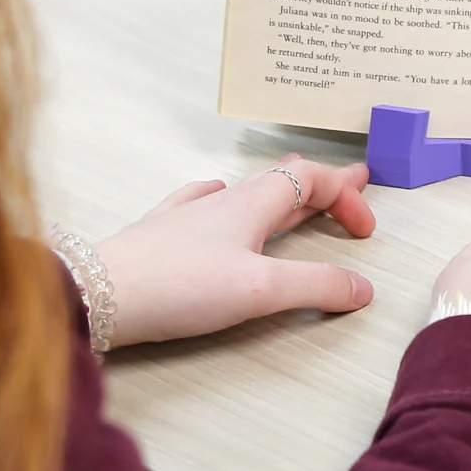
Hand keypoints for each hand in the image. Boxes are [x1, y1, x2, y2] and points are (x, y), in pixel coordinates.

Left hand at [95, 155, 375, 348]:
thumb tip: (362, 287)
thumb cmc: (182, 285)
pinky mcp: (163, 233)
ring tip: (300, 197)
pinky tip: (217, 200)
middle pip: (283, 182)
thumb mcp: (260, 290)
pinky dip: (229, 203)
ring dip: (282, 195)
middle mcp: (222, 202)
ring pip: (247, 194)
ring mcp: (189, 215)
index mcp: (251, 205)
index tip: (366, 231)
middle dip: (323, 184)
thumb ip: (315, 287)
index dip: (345, 196)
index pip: (311, 180)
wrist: (103, 292)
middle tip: (356, 179)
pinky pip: (204, 203)